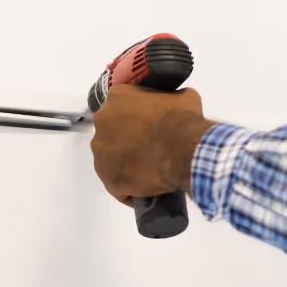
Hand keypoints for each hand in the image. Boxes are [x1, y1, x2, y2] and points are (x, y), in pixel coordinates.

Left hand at [89, 86, 212, 204]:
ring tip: (150, 171)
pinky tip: (147, 189)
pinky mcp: (109, 179)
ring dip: (127, 166)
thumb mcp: (183, 97)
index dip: (136, 121)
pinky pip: (118, 187)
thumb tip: (176, 105)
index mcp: (117, 98)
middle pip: (112, 135)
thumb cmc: (181, 121)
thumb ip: (170, 97)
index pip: (121, 110)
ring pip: (112, 161)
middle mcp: (102, 122)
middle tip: (149, 149)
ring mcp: (102, 152)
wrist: (184, 149)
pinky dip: (130, 189)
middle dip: (128, 143)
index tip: (148, 128)